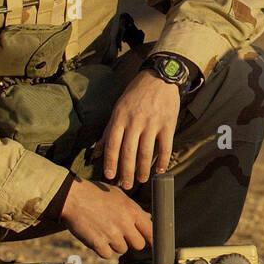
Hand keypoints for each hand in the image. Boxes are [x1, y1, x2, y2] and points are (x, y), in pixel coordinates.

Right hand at [60, 179, 151, 258]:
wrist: (72, 197)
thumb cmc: (96, 194)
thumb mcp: (120, 196)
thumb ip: (134, 210)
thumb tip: (149, 220)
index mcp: (132, 210)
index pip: (151, 231)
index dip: (152, 239)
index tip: (152, 244)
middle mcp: (124, 223)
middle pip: (139, 245)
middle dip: (132, 242)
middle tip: (122, 234)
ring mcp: (111, 234)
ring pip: (122, 250)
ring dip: (115, 244)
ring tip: (105, 230)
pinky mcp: (98, 243)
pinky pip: (108, 255)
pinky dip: (103, 249)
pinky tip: (98, 237)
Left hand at [95, 71, 180, 190]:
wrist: (160, 77)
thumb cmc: (136, 93)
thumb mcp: (119, 107)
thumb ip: (109, 129)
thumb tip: (96, 149)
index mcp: (120, 117)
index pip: (112, 144)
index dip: (110, 162)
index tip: (109, 176)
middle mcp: (135, 121)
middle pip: (129, 152)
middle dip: (126, 171)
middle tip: (125, 185)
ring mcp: (152, 123)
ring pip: (146, 152)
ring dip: (143, 169)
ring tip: (142, 180)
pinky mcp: (168, 124)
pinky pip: (165, 147)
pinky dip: (163, 161)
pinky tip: (160, 170)